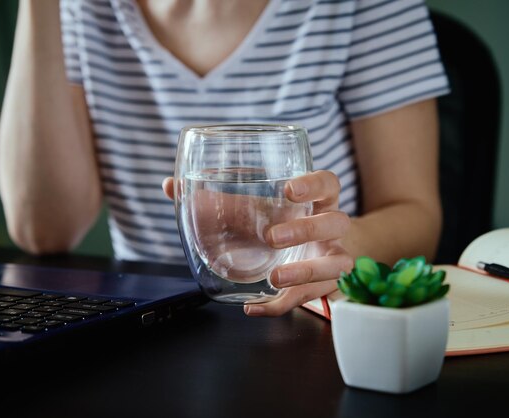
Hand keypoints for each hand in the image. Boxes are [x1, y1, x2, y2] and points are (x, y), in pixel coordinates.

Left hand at [162, 171, 352, 315]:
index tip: (289, 190)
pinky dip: (281, 305)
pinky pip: (312, 299)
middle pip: (336, 222)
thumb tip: (170, 186)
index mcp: (318, 201)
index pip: (328, 184)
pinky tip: (255, 307)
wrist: (314, 252)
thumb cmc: (279, 222)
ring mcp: (332, 257)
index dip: (313, 185)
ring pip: (337, 264)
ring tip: (275, 278)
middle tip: (273, 238)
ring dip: (306, 272)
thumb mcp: (254, 209)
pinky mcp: (325, 286)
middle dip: (307, 230)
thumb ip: (214, 198)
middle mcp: (330, 228)